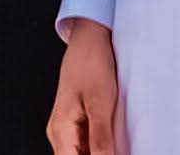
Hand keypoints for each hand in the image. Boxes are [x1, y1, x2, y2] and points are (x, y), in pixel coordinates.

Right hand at [46, 18, 119, 154]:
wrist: (90, 36)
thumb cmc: (92, 61)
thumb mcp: (101, 102)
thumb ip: (101, 138)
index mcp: (60, 130)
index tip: (114, 153)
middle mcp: (60, 132)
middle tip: (119, 148)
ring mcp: (68, 126)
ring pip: (82, 152)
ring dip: (101, 150)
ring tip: (119, 143)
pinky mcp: (79, 119)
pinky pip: (88, 142)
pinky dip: (101, 145)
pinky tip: (116, 139)